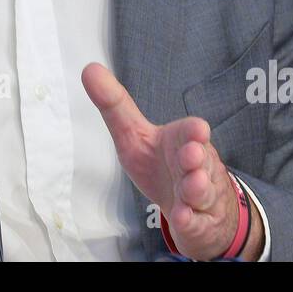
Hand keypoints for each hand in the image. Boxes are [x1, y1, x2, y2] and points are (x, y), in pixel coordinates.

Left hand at [82, 62, 263, 259]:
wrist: (190, 206)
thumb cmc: (161, 164)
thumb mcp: (133, 134)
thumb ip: (115, 104)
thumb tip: (89, 69)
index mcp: (182, 141)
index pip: (191, 132)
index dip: (194, 131)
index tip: (197, 129)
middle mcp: (196, 165)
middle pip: (200, 161)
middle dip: (196, 158)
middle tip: (191, 155)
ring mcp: (200, 195)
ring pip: (202, 191)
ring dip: (197, 188)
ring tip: (192, 186)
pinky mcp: (198, 222)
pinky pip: (196, 222)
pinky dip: (189, 220)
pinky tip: (182, 217)